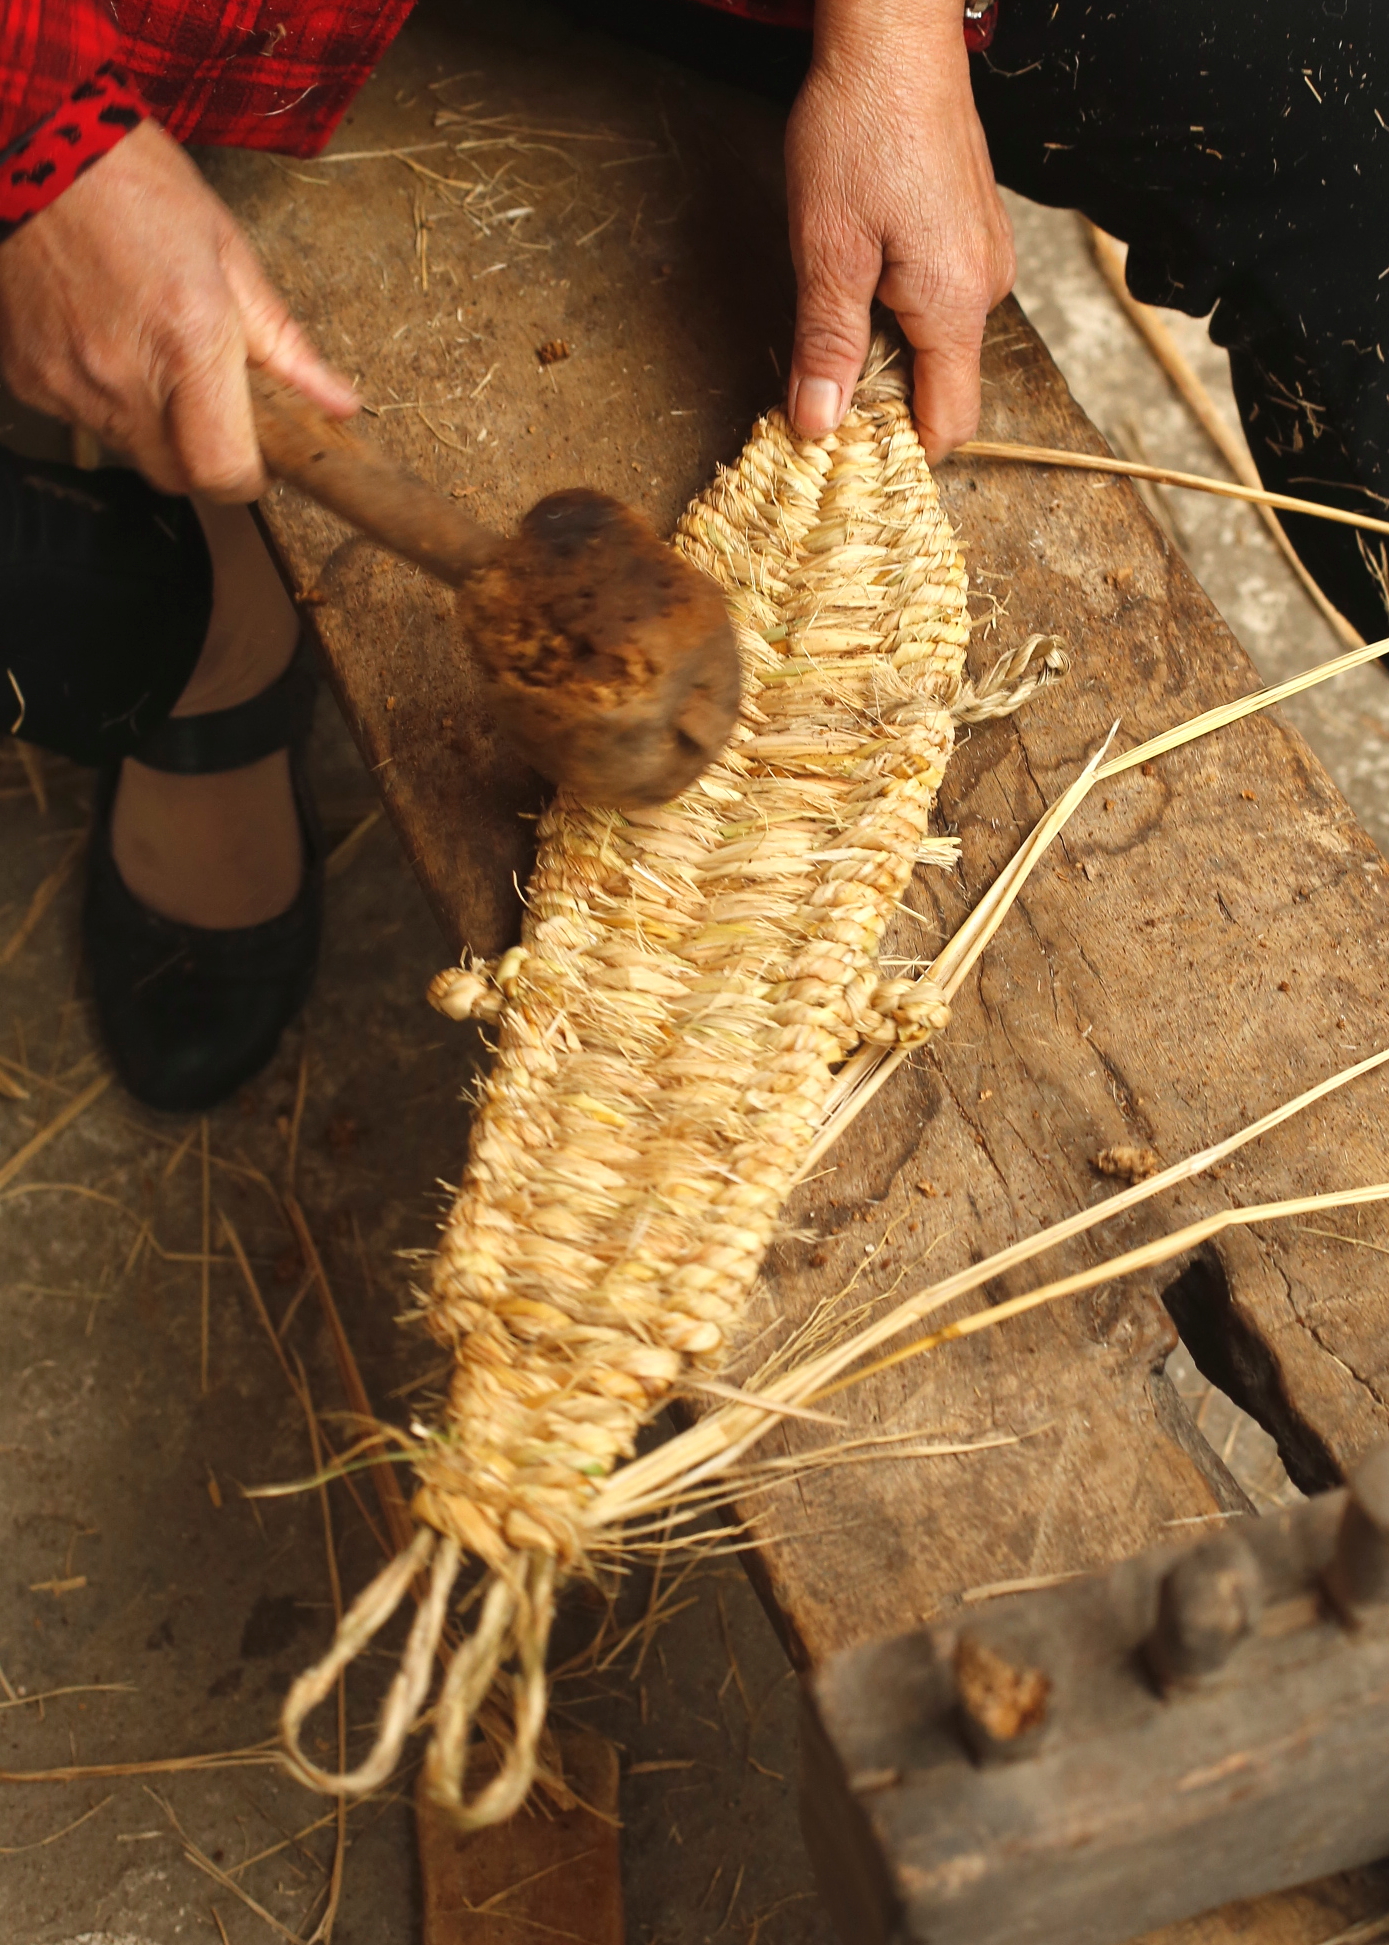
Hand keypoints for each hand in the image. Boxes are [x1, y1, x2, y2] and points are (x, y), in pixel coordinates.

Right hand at [0, 119, 356, 499]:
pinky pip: (82, 421)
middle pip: (178, 476)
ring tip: (151, 352)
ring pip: (130, 452)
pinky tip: (105, 342)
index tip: (256, 456)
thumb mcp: (230, 255)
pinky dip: (103, 401)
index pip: (223, 473)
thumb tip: (339, 401)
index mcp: (188, 344)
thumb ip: (285, 345)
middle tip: (210, 400)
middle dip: (203, 454)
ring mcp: (69, 383)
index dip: (247, 477)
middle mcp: (124, 377)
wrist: (32, 146)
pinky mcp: (28, 380)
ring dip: (153, 426)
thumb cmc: (134, 186)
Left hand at [784, 0, 1014, 462]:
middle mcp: (986, 287)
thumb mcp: (826, 248)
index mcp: (956, 305)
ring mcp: (986, 256)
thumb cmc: (860, 128)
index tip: (841, 446)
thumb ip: (827, 343)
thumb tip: (818, 423)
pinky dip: (897, 304)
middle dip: (879, 393)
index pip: (948, 423)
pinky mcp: (972, 229)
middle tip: (817, 370)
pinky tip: (860, 267)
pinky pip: (938, 297)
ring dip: (883, 343)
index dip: (897, 448)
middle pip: (939, 384)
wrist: (893, 34)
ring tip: (835, 302)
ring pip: (935, 339)